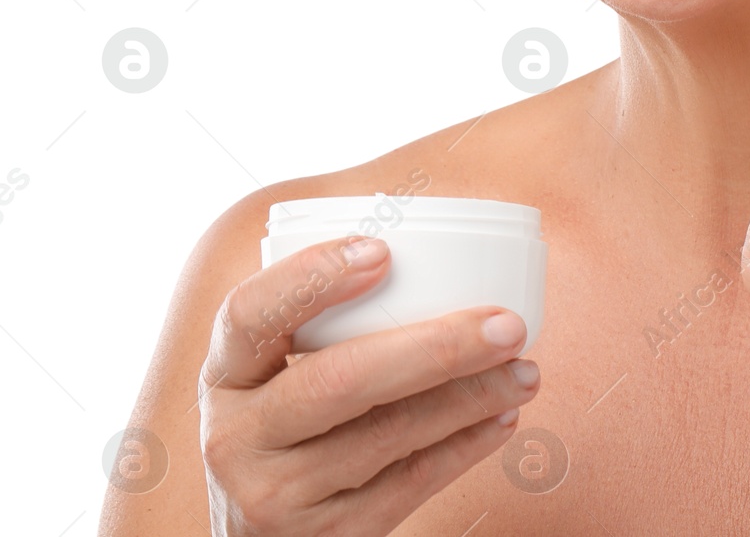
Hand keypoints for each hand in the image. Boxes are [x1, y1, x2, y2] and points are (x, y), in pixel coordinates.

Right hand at [198, 237, 538, 535]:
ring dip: (470, 398)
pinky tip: (502, 418)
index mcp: (224, 376)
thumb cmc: (287, 429)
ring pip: (386, 436)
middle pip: (338, 382)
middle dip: (437, 349)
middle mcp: (235, 439)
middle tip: (506, 325)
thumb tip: (431, 252)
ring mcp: (274, 497)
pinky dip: (464, 447)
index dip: (312, 278)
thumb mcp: (272, 377)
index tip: (383, 252)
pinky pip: (407, 486)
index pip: (250, 314)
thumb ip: (323, 324)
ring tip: (524, 370)